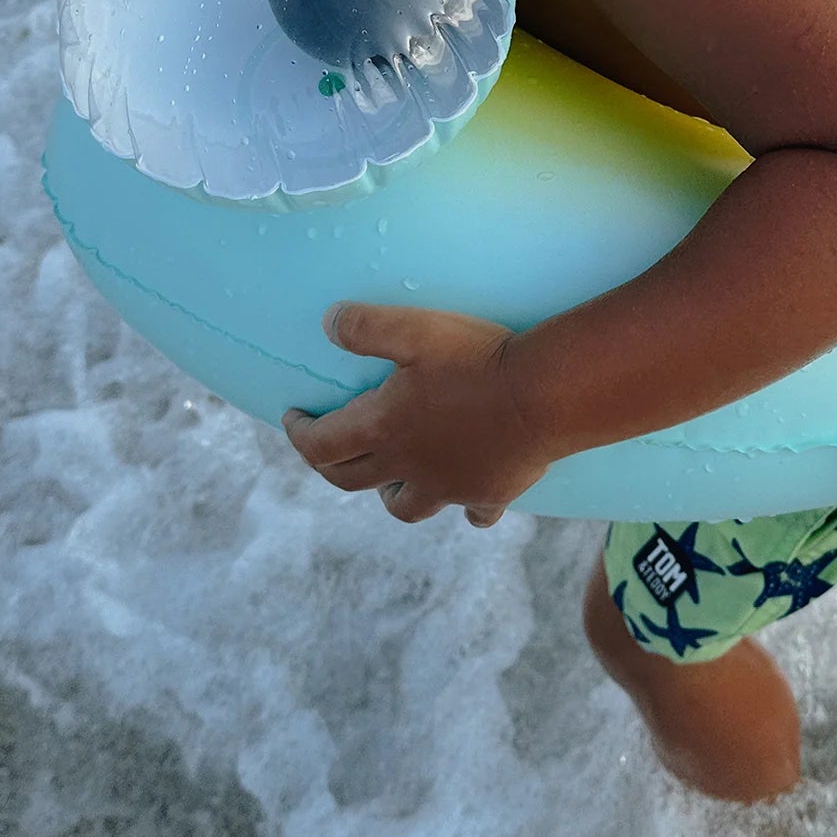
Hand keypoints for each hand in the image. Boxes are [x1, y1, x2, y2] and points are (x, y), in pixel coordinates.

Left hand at [281, 301, 555, 525]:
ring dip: (389, 494)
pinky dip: (465, 509)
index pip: (322, 445)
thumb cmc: (477, 359)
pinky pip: (473, 513)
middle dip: (330, 466)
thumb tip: (328, 323)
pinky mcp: (490, 494)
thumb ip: (367, 327)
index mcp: (384, 429)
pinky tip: (468, 501)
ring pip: (405, 505)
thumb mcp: (415, 329)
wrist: (543, 396)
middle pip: (352, 481)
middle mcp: (410, 467)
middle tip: (326, 451)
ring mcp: (450, 487)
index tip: (293, 418)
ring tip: (389, 481)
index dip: (300, 434)